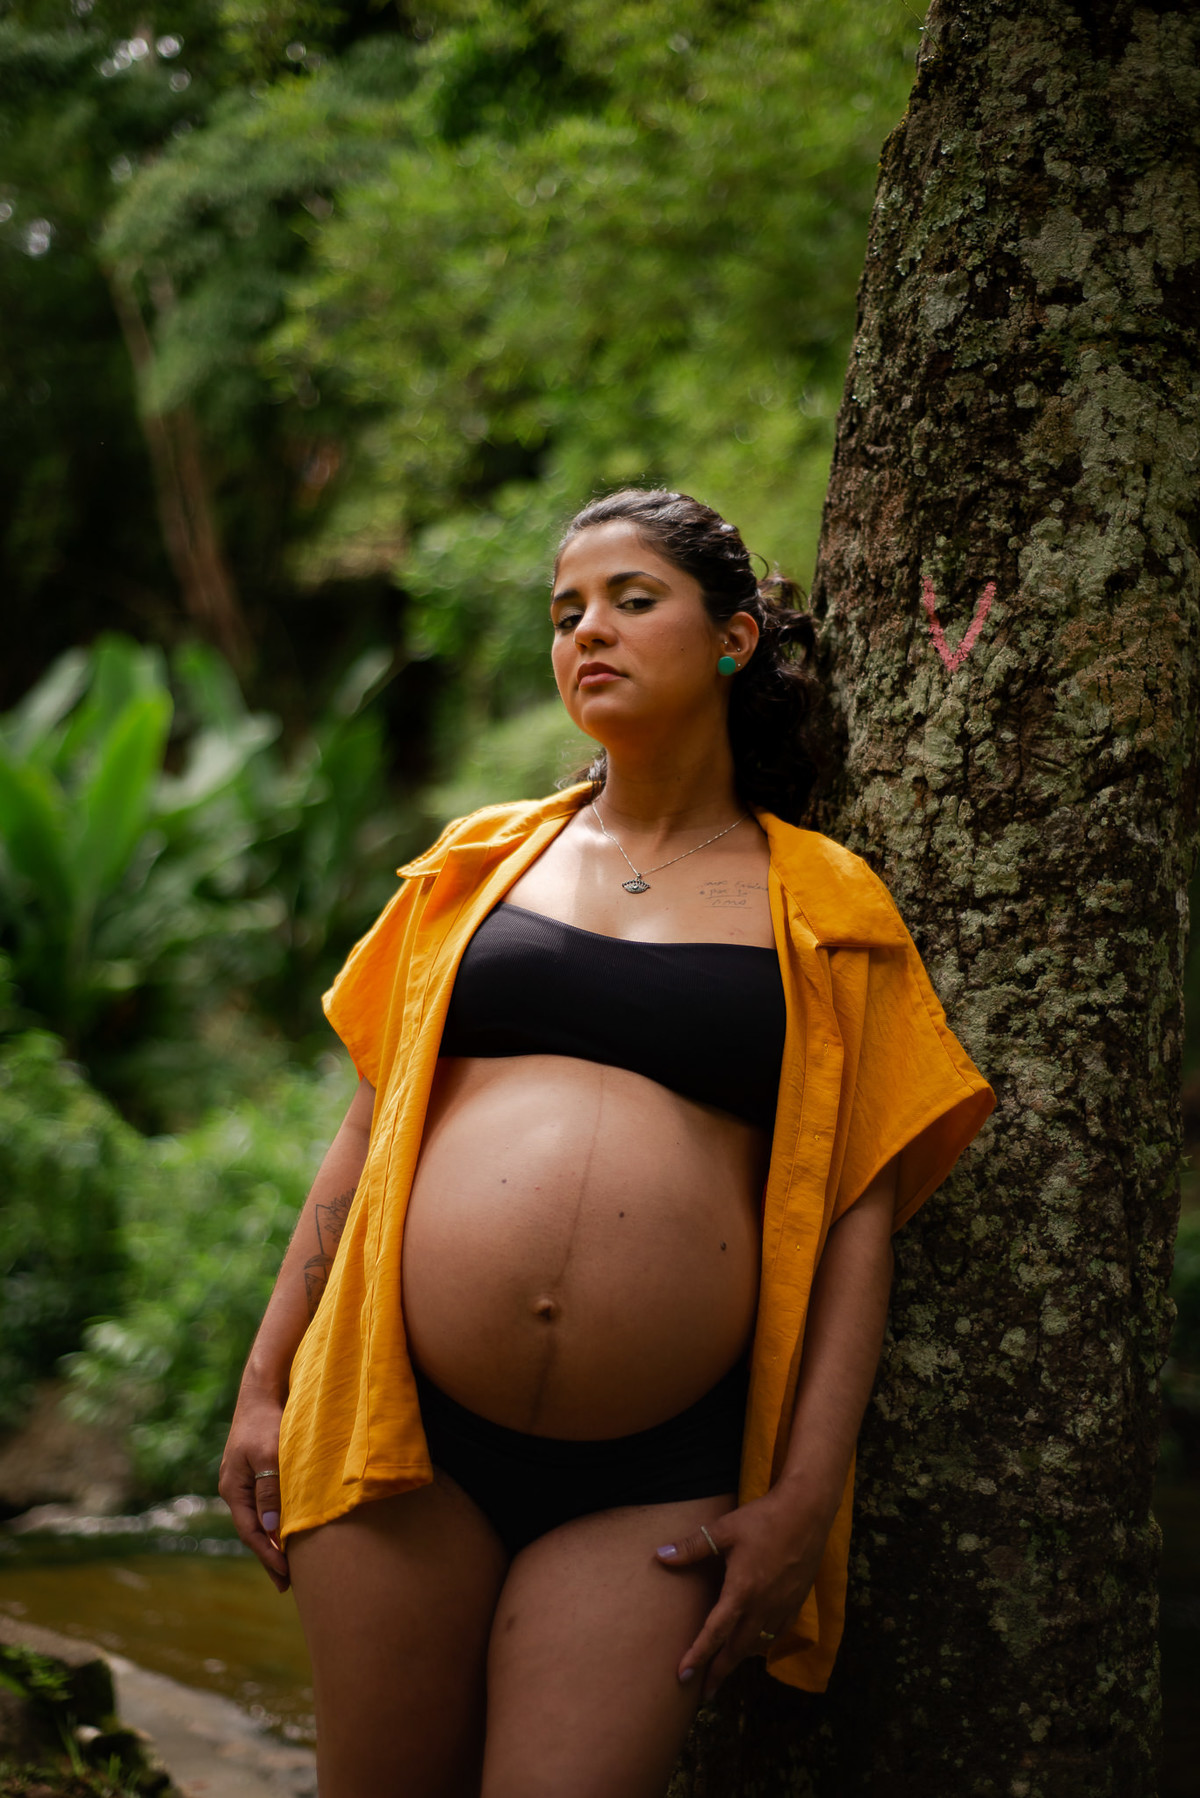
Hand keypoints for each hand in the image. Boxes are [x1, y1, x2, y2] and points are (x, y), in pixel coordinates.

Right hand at [218, 1390, 288, 1592]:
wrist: (262, 1391)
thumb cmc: (267, 1421)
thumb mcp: (270, 1455)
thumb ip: (270, 1490)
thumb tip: (271, 1527)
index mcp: (233, 1488)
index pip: (250, 1531)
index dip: (267, 1553)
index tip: (285, 1574)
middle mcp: (235, 1488)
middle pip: (252, 1530)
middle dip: (268, 1555)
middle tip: (285, 1583)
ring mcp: (244, 1480)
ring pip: (258, 1518)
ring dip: (272, 1540)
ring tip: (288, 1565)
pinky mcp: (256, 1471)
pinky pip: (264, 1504)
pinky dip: (275, 1521)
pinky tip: (286, 1531)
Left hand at [655, 1484, 829, 1698]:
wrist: (806, 1512)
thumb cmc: (762, 1519)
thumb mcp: (723, 1530)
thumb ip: (692, 1547)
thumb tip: (660, 1556)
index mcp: (741, 1592)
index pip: (714, 1634)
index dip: (698, 1657)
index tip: (683, 1677)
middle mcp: (762, 1606)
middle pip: (737, 1650)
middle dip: (719, 1672)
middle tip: (704, 1693)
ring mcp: (782, 1606)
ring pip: (758, 1644)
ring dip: (740, 1658)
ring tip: (725, 1668)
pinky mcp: (796, 1602)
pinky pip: (777, 1633)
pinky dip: (762, 1643)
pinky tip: (755, 1643)